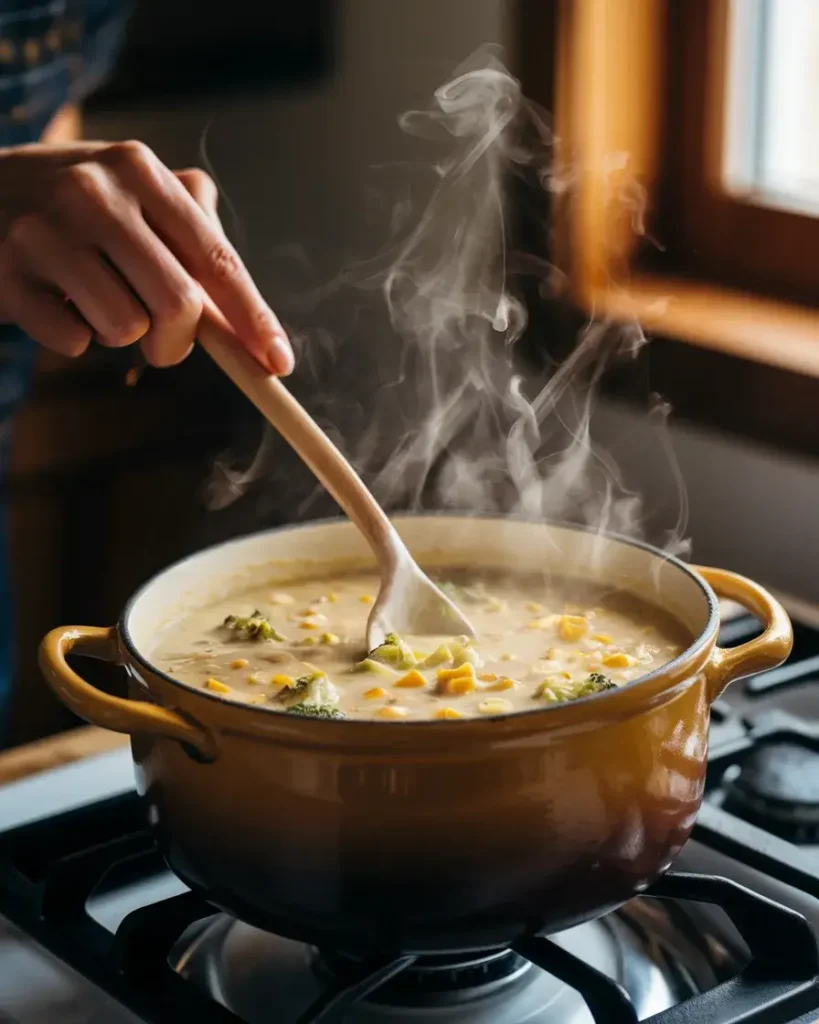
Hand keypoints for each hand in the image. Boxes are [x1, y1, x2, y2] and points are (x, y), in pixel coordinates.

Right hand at [0, 141, 292, 373]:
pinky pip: (73, 343)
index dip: (253, 318)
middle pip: (178, 306)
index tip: (278, 362)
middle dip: (179, 342)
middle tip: (162, 342)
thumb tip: (250, 323)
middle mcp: (93, 191)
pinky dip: (74, 337)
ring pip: (125, 328)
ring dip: (120, 334)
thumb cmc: (81, 207)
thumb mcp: (138, 194)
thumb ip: (197, 241)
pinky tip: (55, 299)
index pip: (215, 259)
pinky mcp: (7, 275)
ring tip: (94, 298)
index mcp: (141, 170)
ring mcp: (44, 231)